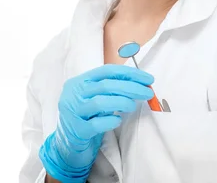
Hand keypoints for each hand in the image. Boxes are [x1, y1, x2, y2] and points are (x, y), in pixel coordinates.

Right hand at [39, 64, 154, 181]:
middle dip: (131, 87)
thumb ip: (111, 88)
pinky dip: (110, 121)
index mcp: (79, 82)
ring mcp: (73, 112)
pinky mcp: (77, 131)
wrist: (68, 145)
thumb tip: (140, 83)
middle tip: (148, 92)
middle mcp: (73, 94)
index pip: (106, 71)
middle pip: (106, 85)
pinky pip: (96, 124)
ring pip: (100, 102)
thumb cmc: (87, 117)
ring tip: (132, 106)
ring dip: (122, 102)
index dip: (129, 73)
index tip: (148, 79)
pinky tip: (118, 121)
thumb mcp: (95, 97)